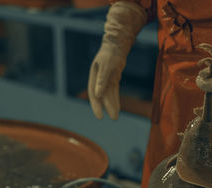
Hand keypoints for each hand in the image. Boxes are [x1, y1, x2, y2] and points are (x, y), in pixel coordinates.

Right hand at [87, 1, 146, 119]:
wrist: (117, 44)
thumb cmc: (110, 54)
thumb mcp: (106, 66)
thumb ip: (102, 80)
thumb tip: (98, 95)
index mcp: (94, 77)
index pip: (94, 95)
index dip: (96, 106)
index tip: (100, 116)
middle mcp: (98, 80)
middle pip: (102, 97)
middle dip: (107, 108)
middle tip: (113, 118)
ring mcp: (106, 79)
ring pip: (109, 95)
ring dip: (112, 105)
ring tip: (115, 117)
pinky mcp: (113, 78)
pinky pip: (113, 92)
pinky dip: (115, 99)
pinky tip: (117, 107)